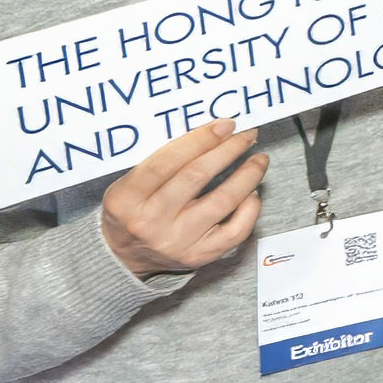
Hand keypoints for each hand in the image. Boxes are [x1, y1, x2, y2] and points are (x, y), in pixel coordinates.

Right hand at [95, 120, 269, 284]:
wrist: (123, 258)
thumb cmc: (130, 211)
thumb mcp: (128, 185)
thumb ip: (161, 161)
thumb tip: (211, 133)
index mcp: (126, 199)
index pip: (167, 161)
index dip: (201, 139)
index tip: (225, 125)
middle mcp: (151, 222)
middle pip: (196, 177)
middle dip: (228, 151)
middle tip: (247, 135)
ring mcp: (176, 241)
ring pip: (222, 202)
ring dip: (247, 176)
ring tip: (259, 160)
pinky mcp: (198, 256)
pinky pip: (235, 231)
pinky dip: (250, 209)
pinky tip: (252, 193)